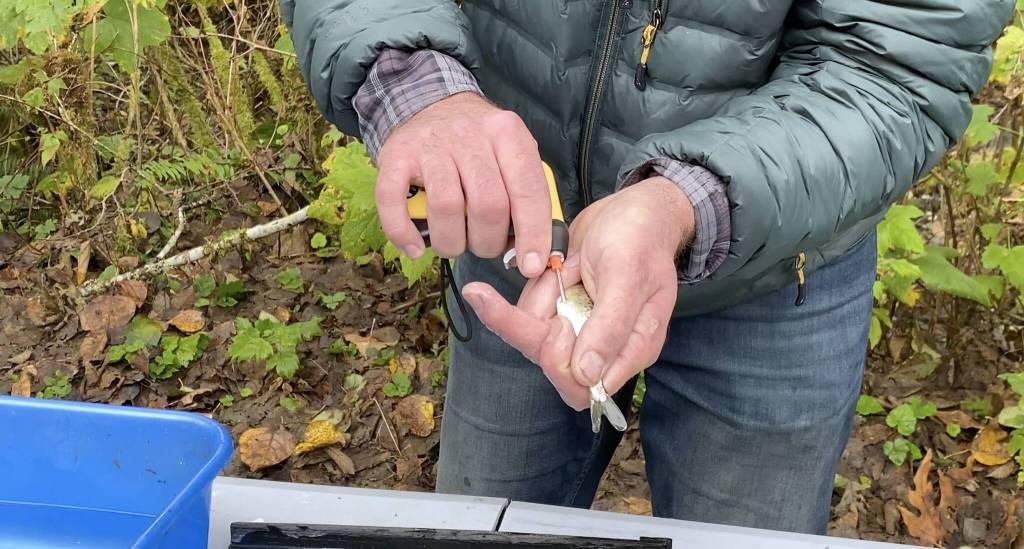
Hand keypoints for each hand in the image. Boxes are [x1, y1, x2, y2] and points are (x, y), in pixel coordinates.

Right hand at [374, 92, 551, 276]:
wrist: (429, 103)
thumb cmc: (478, 144)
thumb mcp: (511, 153)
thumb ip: (526, 194)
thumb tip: (534, 251)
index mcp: (507, 133)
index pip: (528, 189)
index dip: (533, 233)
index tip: (532, 265)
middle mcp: (470, 135)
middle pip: (488, 204)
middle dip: (488, 241)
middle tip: (484, 246)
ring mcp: (430, 144)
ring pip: (447, 207)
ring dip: (453, 242)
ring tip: (455, 244)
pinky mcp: (395, 155)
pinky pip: (393, 200)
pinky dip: (403, 232)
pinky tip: (415, 247)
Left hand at [462, 177, 694, 409]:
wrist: (631, 209)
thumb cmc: (640, 238)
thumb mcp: (628, 276)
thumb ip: (610, 327)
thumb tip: (590, 376)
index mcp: (630, 349)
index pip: (581, 386)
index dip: (559, 360)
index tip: (558, 325)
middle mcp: (602, 346)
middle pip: (549, 363)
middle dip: (539, 324)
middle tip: (556, 281)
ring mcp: (578, 328)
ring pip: (532, 335)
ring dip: (539, 297)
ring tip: (567, 264)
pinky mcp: (559, 311)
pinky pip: (528, 312)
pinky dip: (535, 287)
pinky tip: (557, 263)